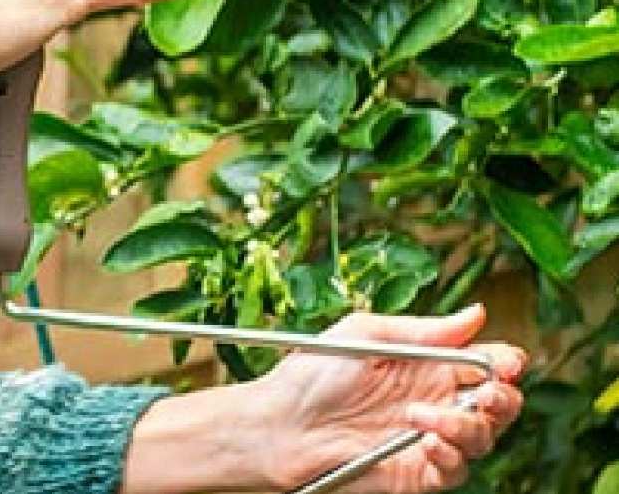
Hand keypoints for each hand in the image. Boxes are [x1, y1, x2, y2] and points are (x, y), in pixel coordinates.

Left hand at [246, 306, 525, 492]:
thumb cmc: (312, 373)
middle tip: (488, 393)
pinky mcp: (417, 472)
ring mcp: (429, 439)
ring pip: (482, 439)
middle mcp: (437, 401)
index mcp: (430, 364)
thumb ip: (424, 330)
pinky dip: (449, 456)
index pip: (488, 363)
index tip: (506, 362)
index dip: (507, 362)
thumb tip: (478, 314)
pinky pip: (455, 471)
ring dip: (465, 427)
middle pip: (500, 404)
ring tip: (420, 415)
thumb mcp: (365, 336)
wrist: (279, 424)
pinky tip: (425, 442)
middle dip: (505, 399)